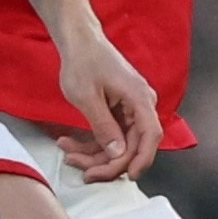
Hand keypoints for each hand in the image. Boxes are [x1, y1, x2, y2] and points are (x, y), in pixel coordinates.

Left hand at [53, 20, 161, 182]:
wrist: (79, 41)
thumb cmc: (82, 61)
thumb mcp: (87, 97)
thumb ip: (103, 127)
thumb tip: (118, 154)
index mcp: (139, 98)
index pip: (150, 135)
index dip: (142, 160)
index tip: (128, 176)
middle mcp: (140, 105)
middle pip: (132, 145)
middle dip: (106, 162)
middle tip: (82, 172)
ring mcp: (130, 109)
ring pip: (119, 144)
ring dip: (94, 155)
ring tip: (67, 154)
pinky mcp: (118, 112)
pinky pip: (110, 135)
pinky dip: (91, 144)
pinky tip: (68, 144)